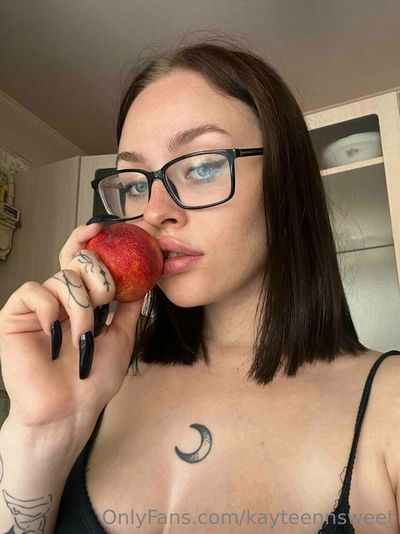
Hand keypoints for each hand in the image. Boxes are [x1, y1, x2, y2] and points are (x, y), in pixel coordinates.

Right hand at [0, 222, 144, 432]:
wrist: (71, 410)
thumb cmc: (94, 379)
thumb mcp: (121, 336)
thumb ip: (128, 306)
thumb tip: (143, 279)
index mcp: (82, 301)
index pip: (82, 260)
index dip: (88, 239)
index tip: (102, 226)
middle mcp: (59, 298)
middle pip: (77, 262)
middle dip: (99, 278)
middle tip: (105, 304)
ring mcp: (38, 307)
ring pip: (62, 279)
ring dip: (82, 308)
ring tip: (83, 338)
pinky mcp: (15, 317)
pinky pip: (34, 291)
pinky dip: (51, 309)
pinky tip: (56, 334)